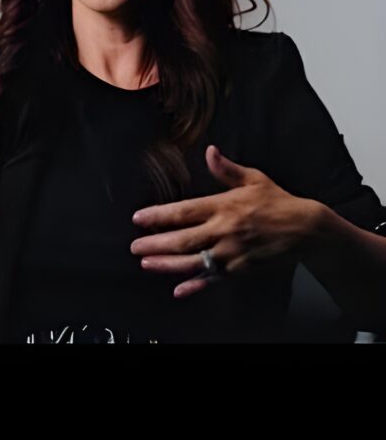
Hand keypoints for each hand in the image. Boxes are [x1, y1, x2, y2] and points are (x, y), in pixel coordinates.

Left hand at [129, 144, 323, 298]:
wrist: (307, 231)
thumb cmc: (278, 202)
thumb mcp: (254, 179)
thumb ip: (227, 169)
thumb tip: (210, 151)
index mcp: (223, 207)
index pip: (183, 212)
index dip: (158, 216)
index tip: (138, 219)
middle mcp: (224, 231)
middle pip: (182, 239)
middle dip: (155, 243)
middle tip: (134, 246)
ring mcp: (231, 253)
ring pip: (193, 261)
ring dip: (167, 264)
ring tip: (145, 263)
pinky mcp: (240, 270)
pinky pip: (213, 279)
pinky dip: (195, 286)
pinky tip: (178, 290)